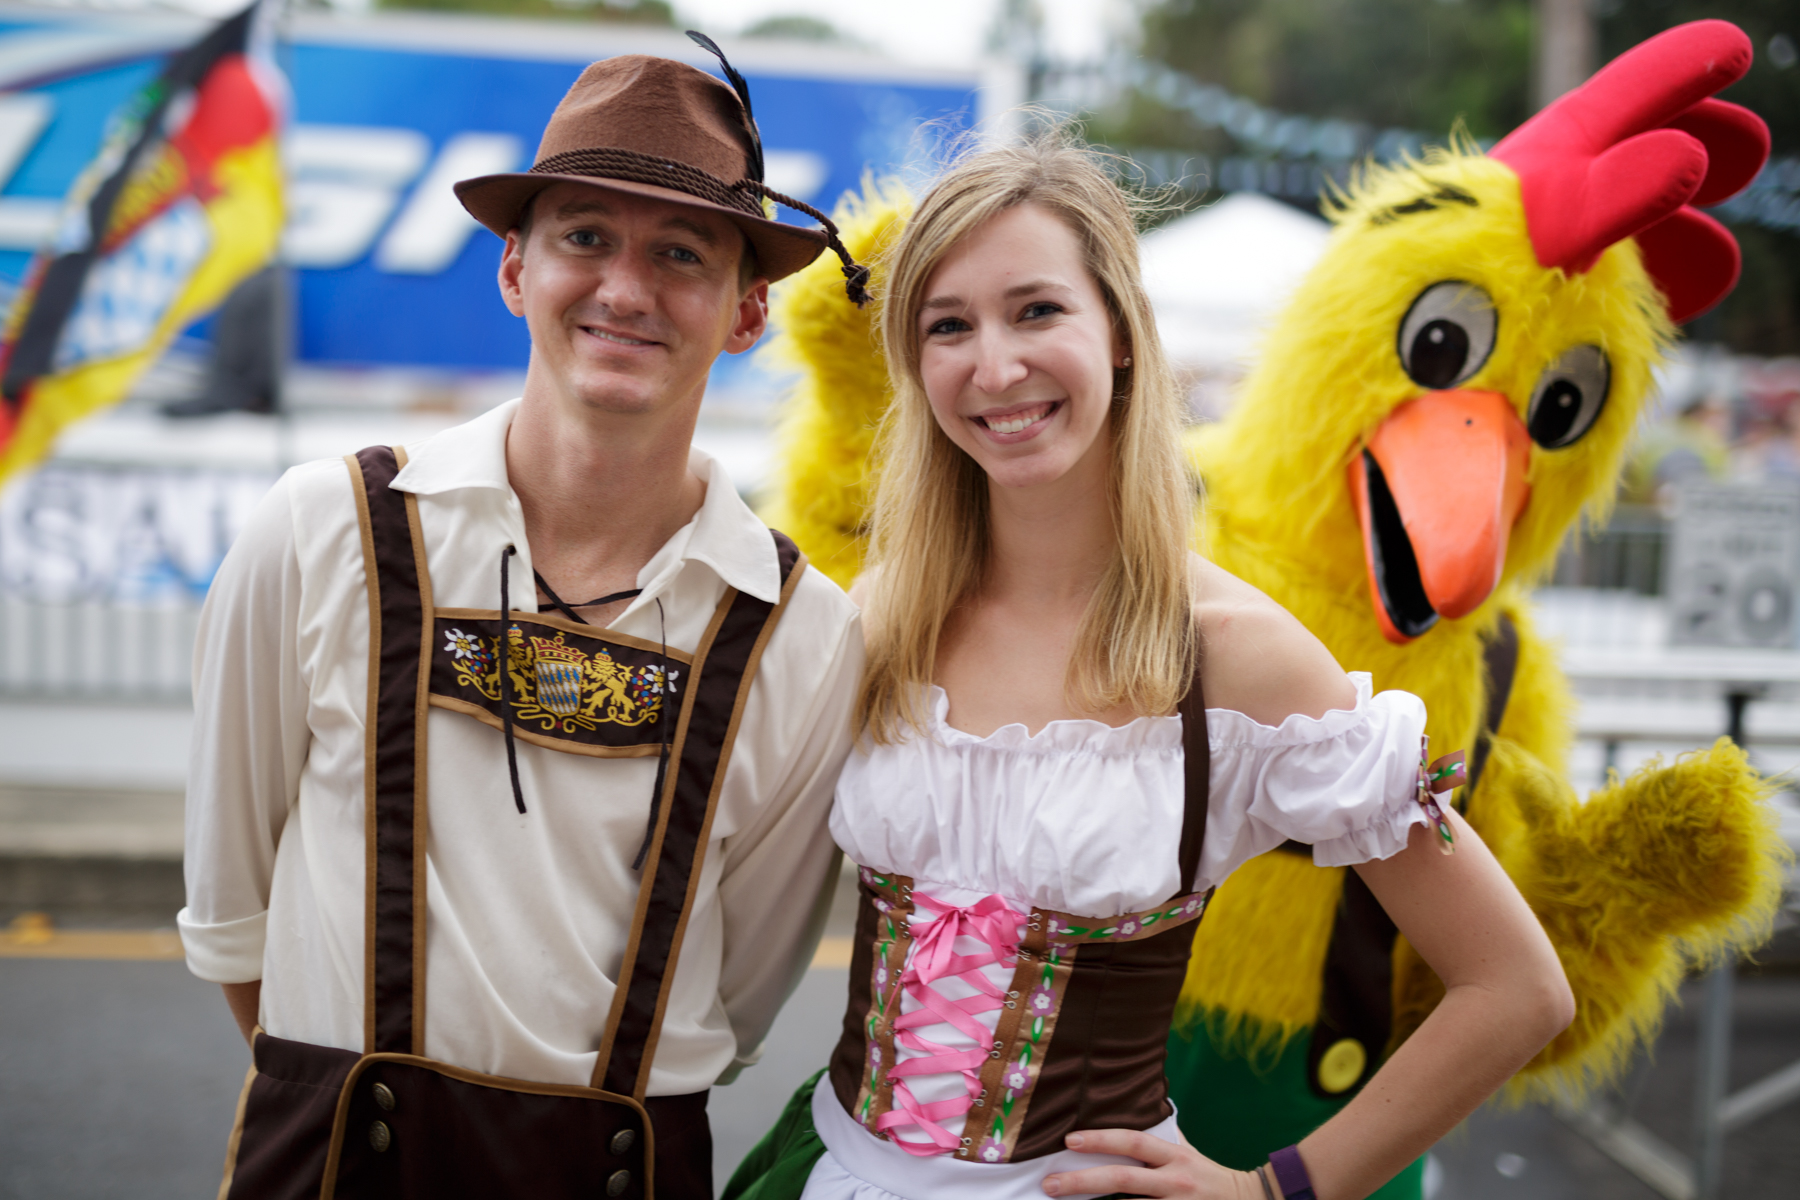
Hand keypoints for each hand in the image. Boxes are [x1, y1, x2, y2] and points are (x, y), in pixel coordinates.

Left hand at [1040, 1129, 1262, 1198]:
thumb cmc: (1209, 1175)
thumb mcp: (1187, 1151)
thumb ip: (1160, 1138)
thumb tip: (1132, 1110)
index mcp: (1175, 1156)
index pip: (1133, 1142)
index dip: (1101, 1139)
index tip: (1070, 1140)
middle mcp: (1175, 1181)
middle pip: (1123, 1179)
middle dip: (1082, 1181)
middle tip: (1050, 1185)